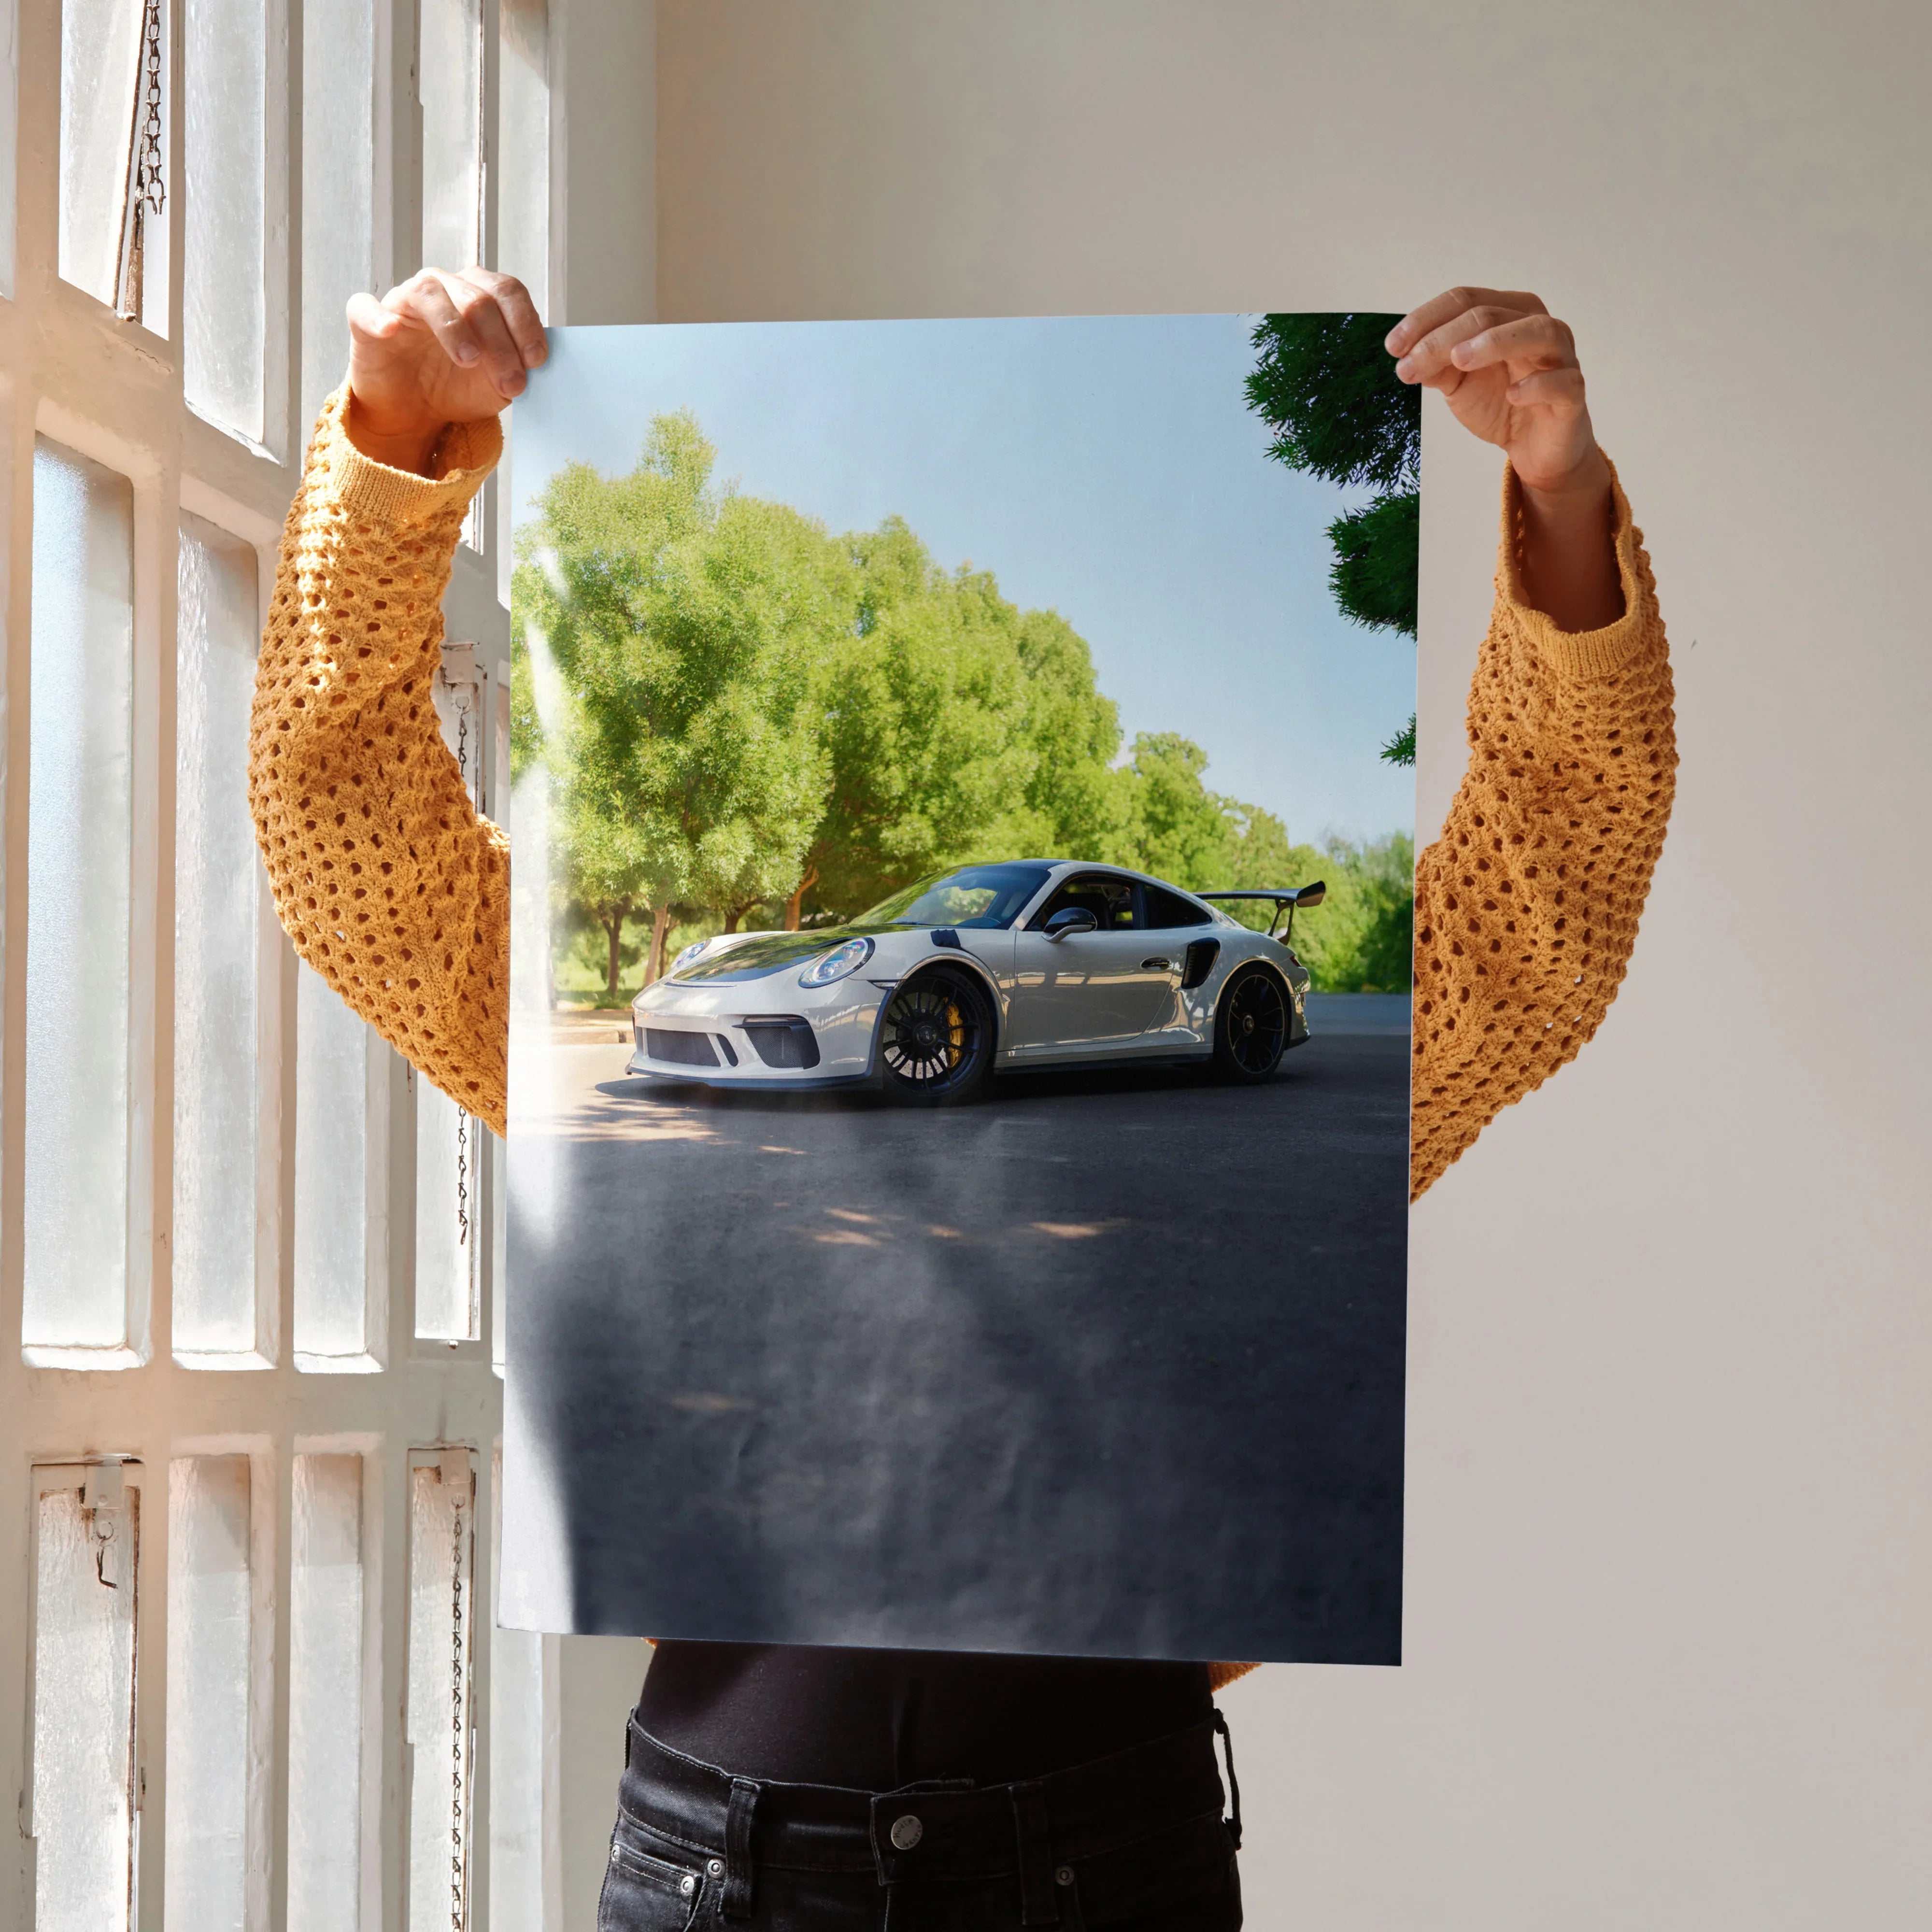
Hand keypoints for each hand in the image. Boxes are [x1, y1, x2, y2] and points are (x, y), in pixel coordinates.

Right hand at [344, 268, 546, 474]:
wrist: (414, 412)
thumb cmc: (458, 387)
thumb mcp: (497, 384)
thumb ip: (517, 367)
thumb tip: (534, 363)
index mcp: (479, 294)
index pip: (508, 291)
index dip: (525, 323)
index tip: (536, 361)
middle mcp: (444, 288)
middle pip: (477, 297)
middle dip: (500, 342)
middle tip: (511, 383)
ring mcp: (404, 300)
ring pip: (430, 293)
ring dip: (454, 327)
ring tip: (469, 360)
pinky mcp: (366, 320)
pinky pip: (366, 307)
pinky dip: (378, 317)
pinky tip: (391, 330)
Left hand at [1388, 288, 1621, 628]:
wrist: (1534, 448)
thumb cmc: (1500, 403)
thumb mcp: (1458, 383)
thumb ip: (1436, 365)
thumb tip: (1406, 354)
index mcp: (1509, 314)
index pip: (1466, 300)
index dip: (1426, 319)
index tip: (1393, 347)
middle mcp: (1538, 326)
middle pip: (1491, 314)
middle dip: (1444, 337)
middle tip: (1409, 363)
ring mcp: (1561, 358)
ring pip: (1537, 332)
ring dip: (1495, 342)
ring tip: (1458, 360)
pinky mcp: (1573, 394)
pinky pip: (1562, 382)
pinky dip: (1537, 384)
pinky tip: (1512, 394)